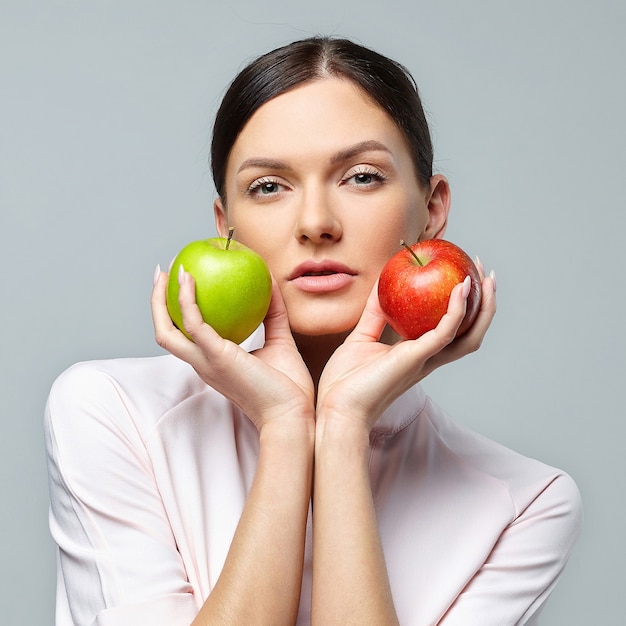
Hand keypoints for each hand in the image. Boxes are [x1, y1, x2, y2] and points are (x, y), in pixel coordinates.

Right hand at [151, 267, 314, 430]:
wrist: (292, 415)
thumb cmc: (288, 387)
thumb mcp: (280, 340)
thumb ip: (273, 313)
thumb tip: (270, 282)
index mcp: (213, 362)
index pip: (185, 335)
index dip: (176, 311)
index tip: (180, 284)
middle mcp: (203, 363)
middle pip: (166, 332)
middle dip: (158, 302)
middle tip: (163, 273)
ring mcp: (206, 362)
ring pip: (167, 331)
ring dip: (161, 299)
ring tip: (170, 270)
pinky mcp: (217, 357)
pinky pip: (193, 324)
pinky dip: (187, 300)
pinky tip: (190, 280)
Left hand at [316, 263, 496, 429]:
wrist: (337, 409)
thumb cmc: (345, 382)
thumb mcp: (361, 338)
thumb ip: (374, 314)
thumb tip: (380, 285)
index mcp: (417, 354)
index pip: (450, 329)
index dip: (463, 306)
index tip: (465, 277)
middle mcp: (428, 358)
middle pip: (469, 332)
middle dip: (483, 303)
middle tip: (483, 272)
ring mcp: (425, 359)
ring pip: (468, 334)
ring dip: (482, 306)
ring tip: (485, 278)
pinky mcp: (416, 358)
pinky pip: (445, 333)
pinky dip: (456, 311)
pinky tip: (460, 289)